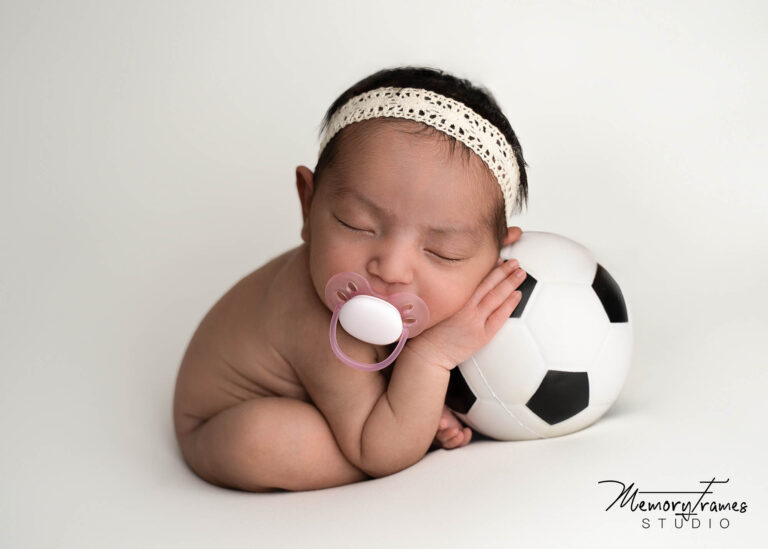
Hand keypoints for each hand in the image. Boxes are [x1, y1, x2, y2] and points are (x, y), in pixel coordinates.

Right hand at [406, 257, 526, 369]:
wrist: (428, 354)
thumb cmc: (428, 332)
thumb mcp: (436, 306)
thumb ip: (450, 295)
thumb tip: (461, 284)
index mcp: (454, 298)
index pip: (476, 278)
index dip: (489, 267)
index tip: (498, 258)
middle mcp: (466, 307)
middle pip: (489, 284)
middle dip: (504, 271)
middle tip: (514, 262)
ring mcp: (475, 321)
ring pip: (496, 297)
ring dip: (510, 283)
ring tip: (520, 274)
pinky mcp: (482, 335)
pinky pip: (499, 317)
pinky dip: (509, 305)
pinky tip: (517, 295)